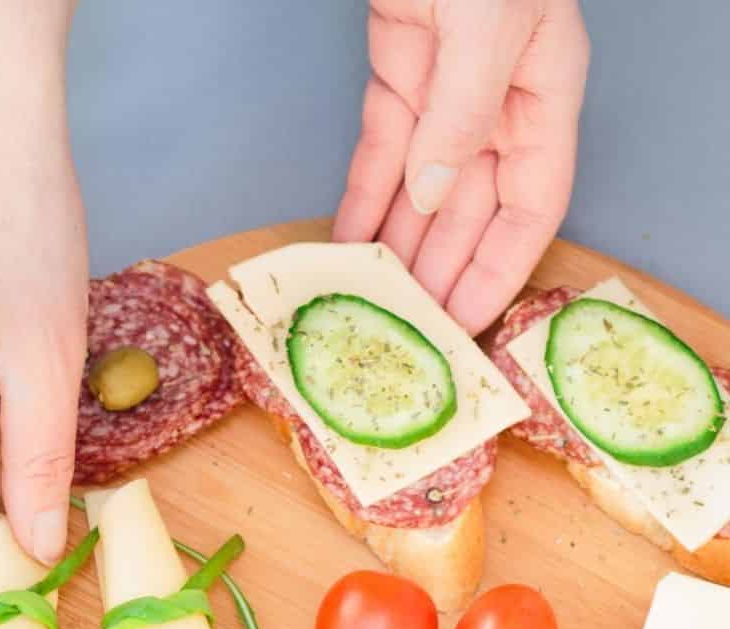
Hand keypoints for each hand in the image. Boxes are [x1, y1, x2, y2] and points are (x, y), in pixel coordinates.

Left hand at [333, 0, 589, 334]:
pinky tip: (346, 244)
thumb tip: (434, 199)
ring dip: (396, 247)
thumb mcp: (486, 27)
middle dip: (440, 272)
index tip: (467, 327)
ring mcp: (446, 78)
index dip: (502, 269)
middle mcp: (499, 93)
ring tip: (370, 305)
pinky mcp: (398, 59)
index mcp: (545, 88)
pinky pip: (380, 147)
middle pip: (472, 208)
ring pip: (422, 187)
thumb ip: (461, 117)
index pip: (534, 203)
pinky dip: (362, 196)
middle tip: (407, 335)